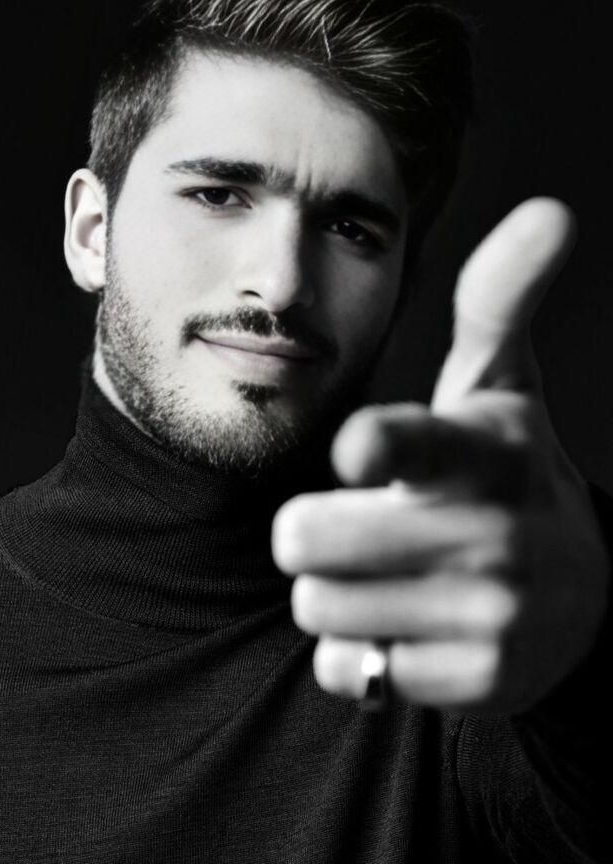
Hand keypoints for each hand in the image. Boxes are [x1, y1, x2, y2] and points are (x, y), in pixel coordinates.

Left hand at [272, 198, 609, 713]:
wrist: (582, 594)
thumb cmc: (508, 473)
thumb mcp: (502, 388)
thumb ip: (500, 303)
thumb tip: (551, 209)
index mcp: (484, 453)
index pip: (415, 446)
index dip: (376, 450)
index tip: (356, 454)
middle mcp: (492, 535)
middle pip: (309, 541)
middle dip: (308, 532)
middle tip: (345, 522)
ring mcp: (488, 616)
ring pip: (319, 608)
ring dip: (330, 592)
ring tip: (380, 573)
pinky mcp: (475, 681)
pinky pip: (348, 671)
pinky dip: (356, 652)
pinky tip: (402, 625)